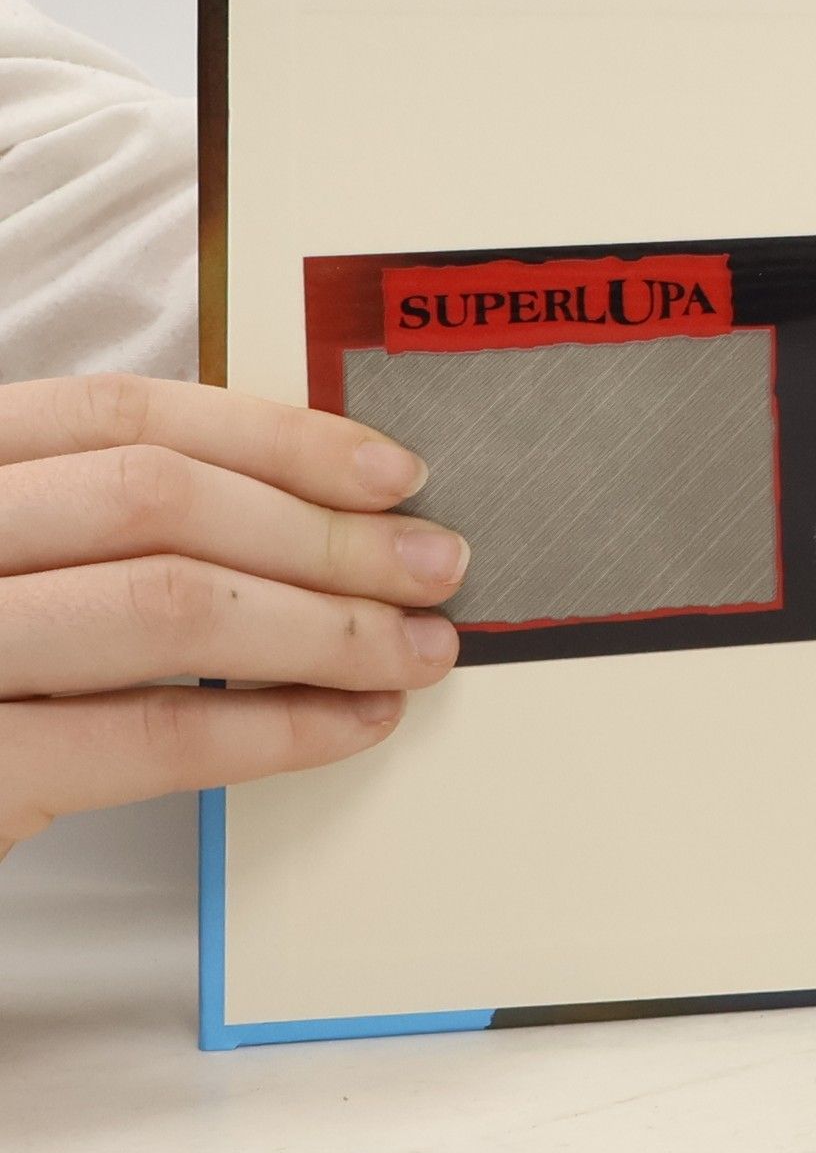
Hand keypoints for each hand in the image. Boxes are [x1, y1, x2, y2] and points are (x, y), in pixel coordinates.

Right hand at [0, 374, 469, 856]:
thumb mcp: (11, 566)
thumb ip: (99, 528)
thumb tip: (305, 516)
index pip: (123, 415)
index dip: (277, 438)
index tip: (393, 474)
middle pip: (161, 501)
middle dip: (325, 535)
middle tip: (436, 568)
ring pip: (167, 605)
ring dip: (324, 628)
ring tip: (416, 649)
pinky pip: (150, 737)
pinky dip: (275, 730)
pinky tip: (352, 724)